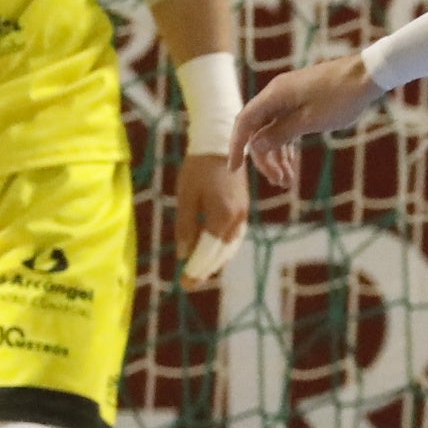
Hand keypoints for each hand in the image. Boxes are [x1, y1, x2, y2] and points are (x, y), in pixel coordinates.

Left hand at [174, 151, 246, 288]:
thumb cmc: (198, 168)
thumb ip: (186, 226)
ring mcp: (242, 215)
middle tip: (189, 284)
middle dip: (205, 270)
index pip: (208, 252)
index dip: (195, 269)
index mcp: (221, 217)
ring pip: (230, 248)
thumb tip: (184, 255)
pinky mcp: (243, 210)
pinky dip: (224, 250)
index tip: (184, 284)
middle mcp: (236, 220)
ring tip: (200, 272)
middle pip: (221, 254)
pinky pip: (234, 238)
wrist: (221, 143)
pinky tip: (215, 253)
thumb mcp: (186, 196)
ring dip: (215, 262)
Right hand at [232, 52, 386, 186]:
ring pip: (274, 131)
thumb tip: (255, 146)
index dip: (237, 146)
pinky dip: (288, 146)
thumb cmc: (340, 97)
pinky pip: (287, 127)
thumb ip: (280, 133)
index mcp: (274, 95)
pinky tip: (291, 165)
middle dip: (265, 159)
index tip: (235, 169)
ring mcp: (290, 98)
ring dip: (278, 156)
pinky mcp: (303, 102)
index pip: (245, 123)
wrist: (368, 75)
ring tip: (286, 182)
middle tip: (278, 182)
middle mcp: (277, 95)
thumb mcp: (309, 121)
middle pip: (259, 130)